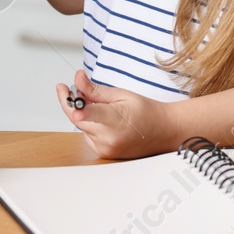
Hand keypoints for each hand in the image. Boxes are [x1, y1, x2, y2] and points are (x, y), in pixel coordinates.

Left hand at [57, 70, 177, 159]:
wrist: (162, 131)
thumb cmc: (145, 111)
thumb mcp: (122, 94)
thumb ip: (96, 89)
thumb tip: (77, 79)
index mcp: (117, 120)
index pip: (94, 114)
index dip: (80, 109)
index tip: (70, 103)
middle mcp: (110, 138)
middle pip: (78, 118)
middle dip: (72, 103)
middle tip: (71, 89)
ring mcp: (106, 148)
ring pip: (81, 127)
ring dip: (83, 115)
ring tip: (100, 107)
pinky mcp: (104, 154)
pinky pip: (87, 136)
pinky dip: (90, 126)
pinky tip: (103, 121)